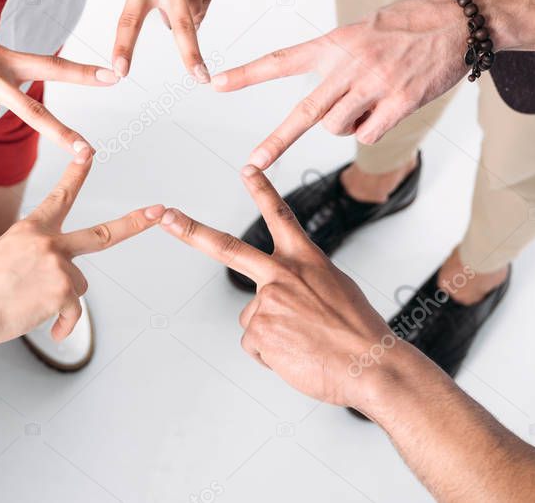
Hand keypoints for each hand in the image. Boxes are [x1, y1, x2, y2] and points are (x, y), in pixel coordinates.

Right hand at [0, 147, 162, 347]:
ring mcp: (58, 265)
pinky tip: (48, 329)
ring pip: (79, 286)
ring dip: (62, 301)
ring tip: (29, 305)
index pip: (61, 195)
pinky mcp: (62, 291)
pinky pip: (74, 313)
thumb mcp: (4, 257)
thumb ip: (37, 258)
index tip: (90, 152)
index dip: (78, 173)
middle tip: (158, 211)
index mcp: (31, 228)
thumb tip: (65, 280)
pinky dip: (63, 325)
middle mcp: (49, 241)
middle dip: (135, 223)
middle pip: (104, 233)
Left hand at [159, 165, 396, 409]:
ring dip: (274, 335)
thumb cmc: (358, 332)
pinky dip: (273, 355)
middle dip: (190, 230)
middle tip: (163, 215)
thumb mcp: (335, 289)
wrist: (372, 365)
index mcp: (306, 259)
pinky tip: (298, 356)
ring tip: (307, 343)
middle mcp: (282, 274)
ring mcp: (268, 301)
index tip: (247, 168)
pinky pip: (255, 344)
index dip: (262, 190)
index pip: (280, 216)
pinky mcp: (259, 331)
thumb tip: (273, 298)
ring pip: (253, 318)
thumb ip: (300, 282)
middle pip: (226, 248)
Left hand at [213, 0, 468, 167]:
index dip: (248, 74)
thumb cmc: (411, 23)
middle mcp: (350, 64)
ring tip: (366, 101)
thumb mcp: (364, 30)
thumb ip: (339, 61)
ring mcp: (374, 85)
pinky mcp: (400, 103)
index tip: (217, 83)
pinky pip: (368, 134)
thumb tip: (327, 102)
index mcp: (335, 43)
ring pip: (336, 127)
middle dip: (276, 141)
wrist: (463, 19)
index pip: (282, 60)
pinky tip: (387, 109)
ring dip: (343, 125)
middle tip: (253, 164)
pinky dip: (371, 130)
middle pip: (305, 112)